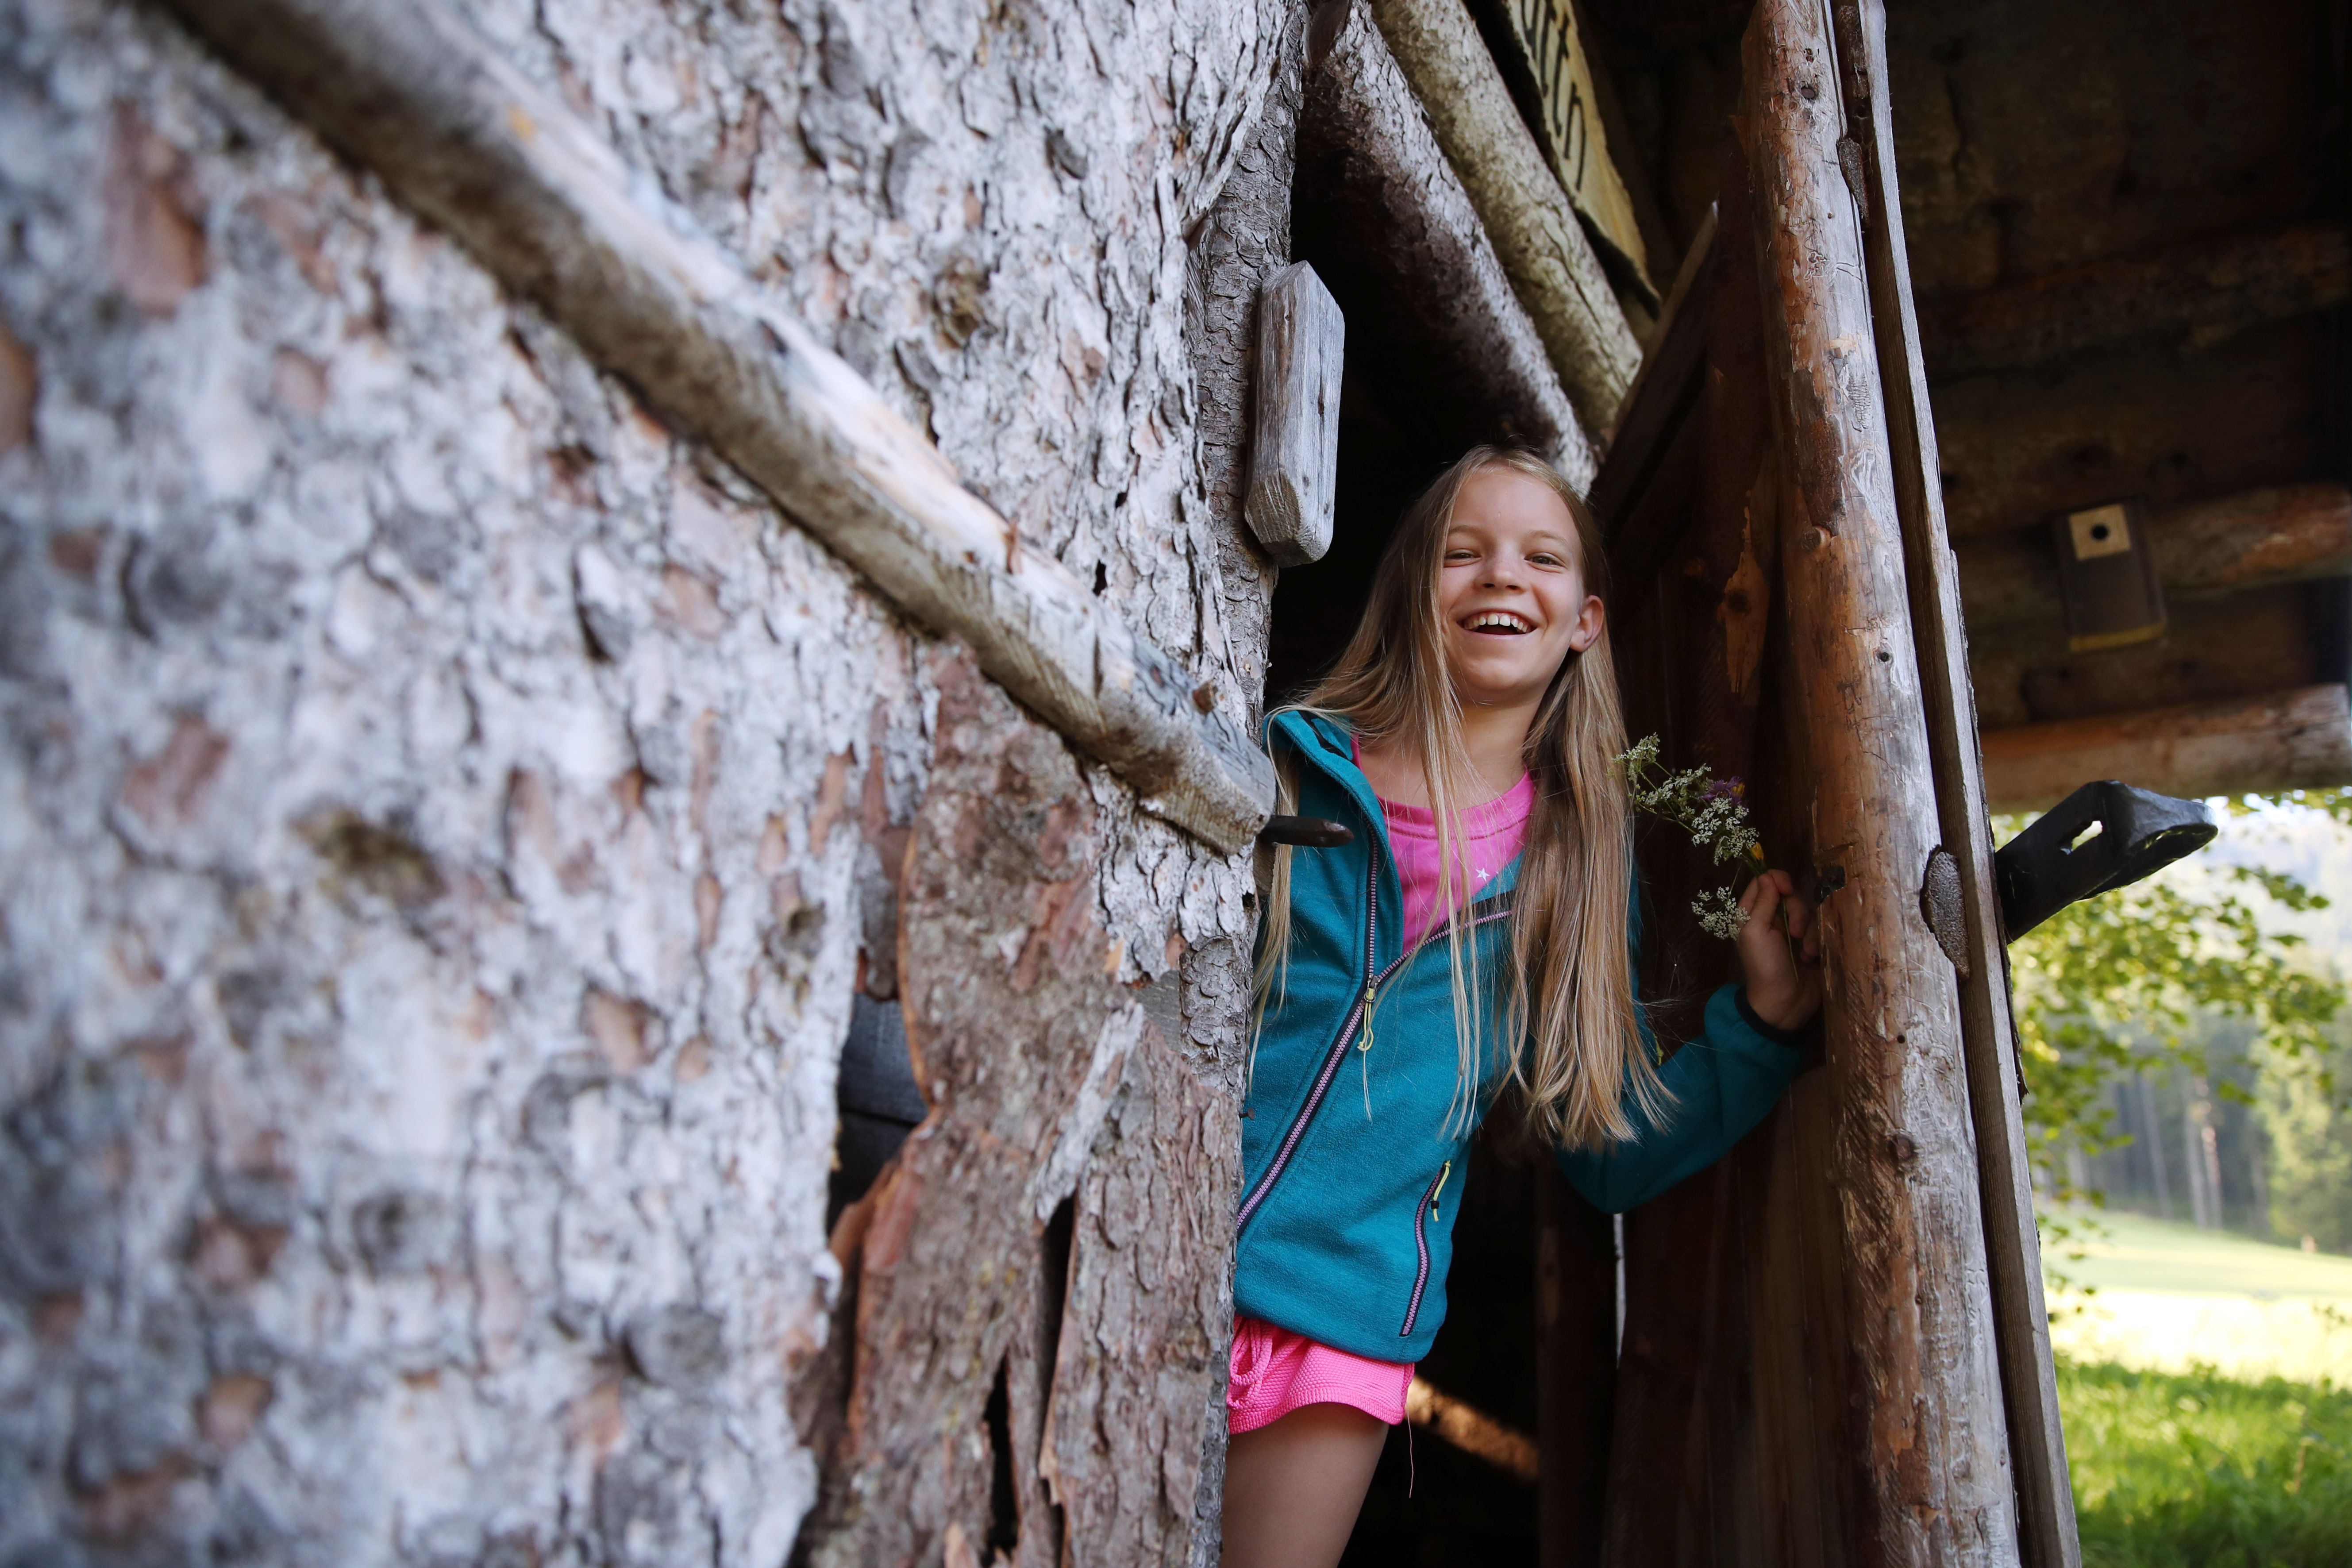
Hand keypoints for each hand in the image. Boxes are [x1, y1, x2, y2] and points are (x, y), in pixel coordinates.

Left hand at [1733, 869, 1822, 1032]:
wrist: (1784, 1003)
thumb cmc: (1765, 967)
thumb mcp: (1756, 932)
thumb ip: (1762, 902)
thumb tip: (1767, 875)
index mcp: (1752, 914)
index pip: (1763, 882)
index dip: (1777, 880)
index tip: (1786, 890)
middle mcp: (1771, 919)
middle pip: (1789, 894)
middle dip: (1796, 911)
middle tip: (1795, 931)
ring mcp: (1792, 931)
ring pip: (1807, 911)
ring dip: (1808, 930)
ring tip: (1805, 950)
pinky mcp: (1810, 942)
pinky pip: (1819, 928)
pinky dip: (1816, 942)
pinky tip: (1811, 958)